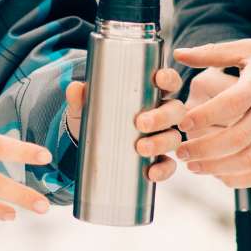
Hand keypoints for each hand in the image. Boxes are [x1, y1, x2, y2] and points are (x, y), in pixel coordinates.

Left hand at [63, 68, 185, 182]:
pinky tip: (151, 172)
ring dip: (161, 143)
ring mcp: (163, 137)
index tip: (159, 79)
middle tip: (141, 123)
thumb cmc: (97, 117)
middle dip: (162, 116)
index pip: (168, 82)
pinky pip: (169, 165)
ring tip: (141, 148)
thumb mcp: (86, 106)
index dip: (169, 78)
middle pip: (175, 111)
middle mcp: (162, 114)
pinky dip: (163, 169)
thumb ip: (80, 97)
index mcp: (151, 94)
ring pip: (174, 138)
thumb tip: (75, 88)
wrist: (90, 147)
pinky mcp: (159, 160)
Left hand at [172, 40, 250, 187]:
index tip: (183, 122)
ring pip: (247, 160)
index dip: (205, 116)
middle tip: (181, 151)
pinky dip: (237, 179)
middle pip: (237, 138)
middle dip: (203, 149)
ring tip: (192, 165)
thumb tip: (179, 54)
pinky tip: (218, 173)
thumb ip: (214, 52)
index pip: (232, 103)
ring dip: (215, 167)